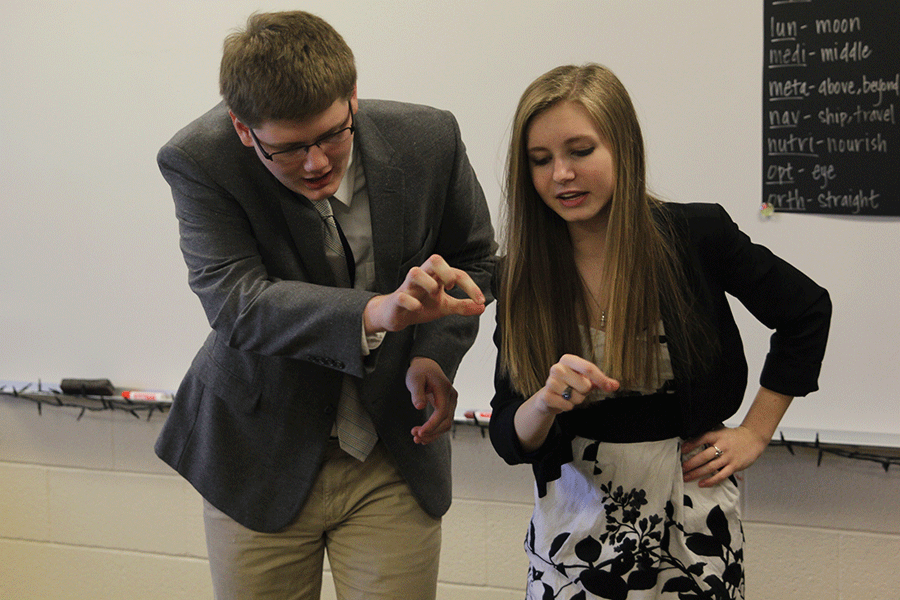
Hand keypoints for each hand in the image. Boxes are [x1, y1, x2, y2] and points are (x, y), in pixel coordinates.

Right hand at [364, 254, 485, 333]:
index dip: (470, 286)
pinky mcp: (397, 299)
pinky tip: (418, 308)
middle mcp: (422, 277)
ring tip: (433, 297)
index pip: (456, 273)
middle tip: (451, 286)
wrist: (396, 315)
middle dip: (446, 271)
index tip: (480, 300)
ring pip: (415, 272)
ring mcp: (408, 287)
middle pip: (434, 259)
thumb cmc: (420, 305)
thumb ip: (462, 306)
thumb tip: (482, 307)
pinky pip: (402, 296)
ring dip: (429, 284)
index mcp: (436, 277)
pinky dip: (412, 302)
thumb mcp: (444, 306)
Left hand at [406, 357, 456, 444]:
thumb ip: (417, 393)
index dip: (432, 425)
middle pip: (446, 421)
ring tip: (417, 438)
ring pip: (446, 424)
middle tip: (415, 436)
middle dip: (431, 432)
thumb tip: (420, 406)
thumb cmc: (420, 370)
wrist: (427, 364)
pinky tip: (424, 435)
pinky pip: (443, 421)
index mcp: (444, 389)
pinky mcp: (447, 406)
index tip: (420, 432)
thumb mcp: (414, 379)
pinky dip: (435, 430)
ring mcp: (451, 402)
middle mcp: (451, 397)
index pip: (442, 413)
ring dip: (433, 434)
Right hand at [533, 354, 619, 415]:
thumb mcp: (586, 379)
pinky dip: (568, 407)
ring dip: (576, 400)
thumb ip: (601, 382)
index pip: (589, 368)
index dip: (601, 379)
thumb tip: (615, 385)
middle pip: (585, 385)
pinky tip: (562, 401)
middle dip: (584, 391)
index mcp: (568, 360)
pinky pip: (567, 405)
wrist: (549, 396)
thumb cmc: (570, 384)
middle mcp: (557, 368)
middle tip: (576, 389)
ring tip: (568, 395)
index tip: (610, 387)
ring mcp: (550, 382)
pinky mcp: (546, 395)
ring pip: (576, 397)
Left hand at [681, 425, 768, 487]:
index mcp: (716, 435)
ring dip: (696, 473)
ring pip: (710, 467)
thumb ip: (708, 437)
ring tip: (686, 477)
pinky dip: (710, 481)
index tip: (681, 450)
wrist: (753, 439)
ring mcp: (728, 457)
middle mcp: (722, 446)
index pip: (701, 439)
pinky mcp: (734, 466)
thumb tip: (690, 442)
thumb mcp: (720, 432)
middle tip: (681, 468)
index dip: (690, 445)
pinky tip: (701, 483)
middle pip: (703, 456)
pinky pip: (721, 475)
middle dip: (690, 463)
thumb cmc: (734, 437)